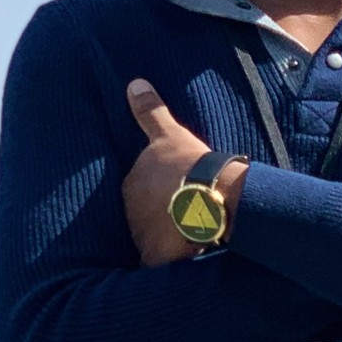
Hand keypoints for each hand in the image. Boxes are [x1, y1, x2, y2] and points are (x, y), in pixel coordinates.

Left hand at [122, 78, 212, 265]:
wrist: (210, 196)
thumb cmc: (189, 162)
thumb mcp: (169, 132)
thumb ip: (150, 111)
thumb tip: (134, 84)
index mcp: (132, 180)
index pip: (140, 185)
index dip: (159, 185)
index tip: (176, 184)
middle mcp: (131, 208)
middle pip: (144, 209)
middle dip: (159, 208)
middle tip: (185, 204)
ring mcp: (142, 232)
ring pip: (152, 232)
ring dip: (165, 230)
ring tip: (189, 227)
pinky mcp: (156, 254)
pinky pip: (159, 258)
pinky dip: (167, 258)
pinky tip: (181, 256)